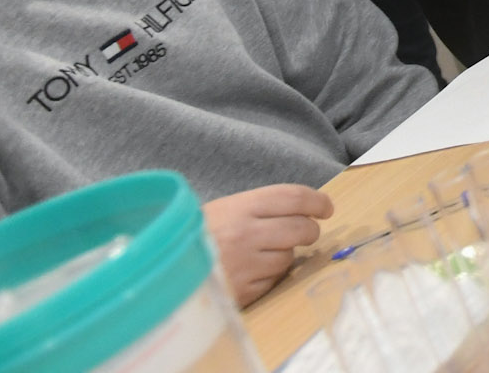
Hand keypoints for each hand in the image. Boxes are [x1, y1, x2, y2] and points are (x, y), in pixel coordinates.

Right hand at [203, 184, 332, 305]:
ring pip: (288, 258)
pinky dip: (269, 277)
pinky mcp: (242, 291)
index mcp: (241, 207)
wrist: (162, 267)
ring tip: (262, 253)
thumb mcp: (224, 209)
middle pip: (301, 229)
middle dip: (309, 231)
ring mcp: (244, 265)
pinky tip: (251, 271)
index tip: (326, 208)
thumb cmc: (197, 235)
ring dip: (284, 255)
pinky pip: (273, 282)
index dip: (317, 202)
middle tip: (305, 233)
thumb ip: (260, 207)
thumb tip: (304, 209)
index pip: (294, 198)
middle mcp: (245, 234)